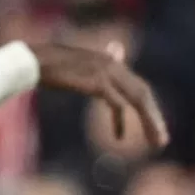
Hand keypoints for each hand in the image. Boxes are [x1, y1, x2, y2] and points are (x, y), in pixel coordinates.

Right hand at [31, 41, 168, 150]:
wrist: (33, 61)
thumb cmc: (48, 65)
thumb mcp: (75, 65)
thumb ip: (94, 66)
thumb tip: (112, 52)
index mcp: (109, 60)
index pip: (137, 85)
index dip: (147, 106)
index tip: (152, 126)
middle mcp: (112, 64)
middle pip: (142, 92)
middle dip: (153, 117)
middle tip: (161, 140)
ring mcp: (106, 72)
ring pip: (137, 98)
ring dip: (149, 121)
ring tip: (156, 142)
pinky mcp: (97, 82)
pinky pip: (117, 105)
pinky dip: (121, 121)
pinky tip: (120, 137)